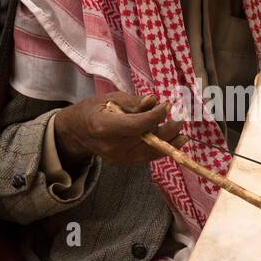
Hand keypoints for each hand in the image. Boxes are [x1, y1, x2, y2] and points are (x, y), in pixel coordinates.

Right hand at [53, 92, 187, 167]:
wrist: (77, 133)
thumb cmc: (93, 109)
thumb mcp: (109, 98)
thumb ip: (133, 102)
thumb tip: (154, 100)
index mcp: (104, 127)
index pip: (137, 125)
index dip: (155, 116)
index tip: (167, 105)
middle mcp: (112, 146)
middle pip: (147, 140)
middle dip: (167, 129)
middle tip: (180, 117)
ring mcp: (118, 158)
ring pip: (150, 151)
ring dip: (170, 142)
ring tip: (183, 134)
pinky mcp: (124, 163)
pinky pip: (147, 156)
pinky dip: (162, 149)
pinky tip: (176, 142)